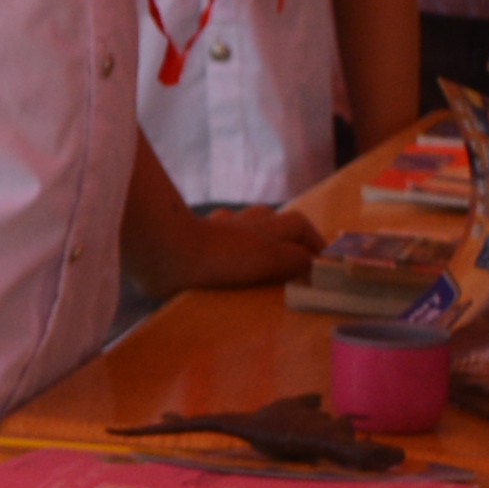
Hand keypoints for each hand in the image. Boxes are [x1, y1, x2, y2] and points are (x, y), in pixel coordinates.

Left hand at [167, 201, 319, 292]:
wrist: (166, 254)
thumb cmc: (223, 256)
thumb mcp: (270, 258)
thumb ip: (295, 260)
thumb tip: (314, 264)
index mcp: (266, 227)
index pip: (299, 225)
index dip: (313, 242)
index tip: (322, 264)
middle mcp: (243, 224)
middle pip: (272, 221)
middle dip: (286, 238)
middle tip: (294, 266)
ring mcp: (214, 231)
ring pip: (241, 226)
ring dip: (253, 239)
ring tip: (262, 264)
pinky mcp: (190, 243)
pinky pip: (210, 240)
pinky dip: (220, 249)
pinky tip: (221, 263)